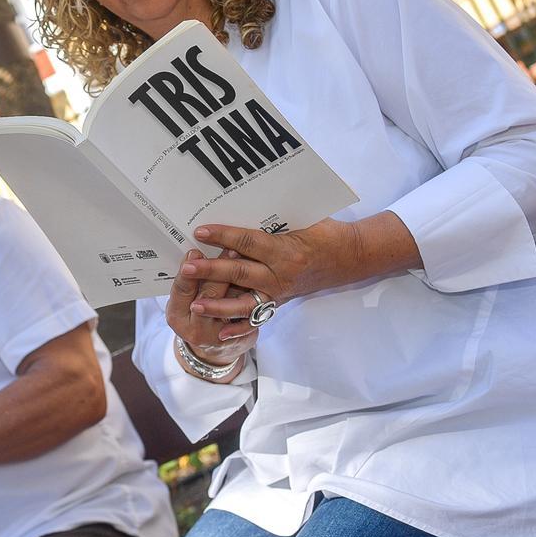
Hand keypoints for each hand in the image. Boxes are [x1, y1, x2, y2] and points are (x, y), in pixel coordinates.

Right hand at [166, 250, 257, 377]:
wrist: (214, 348)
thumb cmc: (195, 317)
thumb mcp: (183, 303)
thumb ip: (189, 282)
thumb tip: (197, 253)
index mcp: (177, 316)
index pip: (182, 290)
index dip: (190, 270)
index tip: (194, 251)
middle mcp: (195, 328)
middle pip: (208, 295)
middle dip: (218, 269)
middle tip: (228, 248)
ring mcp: (218, 335)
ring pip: (231, 303)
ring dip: (238, 278)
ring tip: (243, 256)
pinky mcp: (239, 336)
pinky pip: (248, 312)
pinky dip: (251, 293)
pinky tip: (256, 276)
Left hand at [182, 219, 355, 319]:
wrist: (349, 257)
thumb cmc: (324, 231)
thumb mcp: (302, 218)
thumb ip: (272, 218)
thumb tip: (239, 204)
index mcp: (287, 250)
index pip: (248, 243)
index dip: (224, 237)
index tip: (200, 231)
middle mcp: (281, 275)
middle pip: (240, 273)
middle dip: (211, 272)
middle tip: (186, 268)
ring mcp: (280, 292)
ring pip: (244, 302)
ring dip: (218, 304)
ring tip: (195, 305)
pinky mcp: (279, 303)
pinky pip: (256, 318)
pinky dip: (238, 327)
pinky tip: (219, 332)